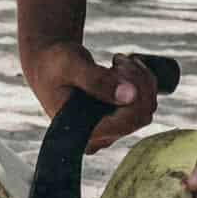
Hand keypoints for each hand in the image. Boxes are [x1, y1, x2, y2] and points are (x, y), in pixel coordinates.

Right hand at [21, 38, 164, 155]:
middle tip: (118, 59)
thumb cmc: (53, 65)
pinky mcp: (118, 121)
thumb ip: (96, 80)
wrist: (49, 66)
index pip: (126, 122)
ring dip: (140, 79)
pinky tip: (125, 67)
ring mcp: (110, 131)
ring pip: (147, 108)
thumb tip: (129, 95)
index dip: (134, 94)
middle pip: (141, 115)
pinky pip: (145, 105)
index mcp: (81, 132)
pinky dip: (142, 82)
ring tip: (119, 61)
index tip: (118, 66)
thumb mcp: (70, 66)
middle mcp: (97, 138)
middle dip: (137, 82)